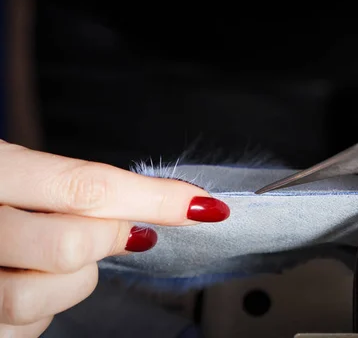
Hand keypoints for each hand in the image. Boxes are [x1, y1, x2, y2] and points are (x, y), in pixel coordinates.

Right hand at [0, 141, 229, 336]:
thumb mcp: (14, 172)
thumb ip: (73, 191)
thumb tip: (146, 216)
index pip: (87, 186)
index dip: (154, 198)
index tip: (201, 206)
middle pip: (72, 245)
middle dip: (106, 239)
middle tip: (111, 230)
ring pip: (41, 297)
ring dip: (72, 282)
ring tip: (55, 259)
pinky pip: (22, 330)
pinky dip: (43, 310)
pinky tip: (27, 282)